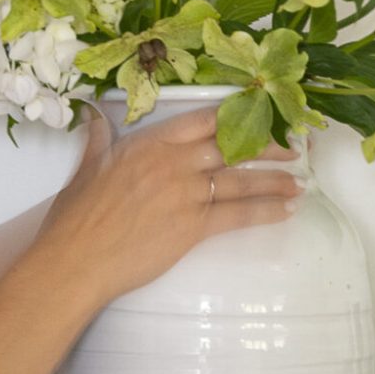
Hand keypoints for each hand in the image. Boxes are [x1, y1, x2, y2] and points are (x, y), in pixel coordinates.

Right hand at [31, 106, 302, 313]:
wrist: (75, 258)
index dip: (236, 115)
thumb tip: (94, 118)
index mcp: (149, 143)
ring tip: (299, 182)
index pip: (203, 120)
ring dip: (275, 180)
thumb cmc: (75, 217)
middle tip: (294, 147)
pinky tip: (285, 210)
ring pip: (241, 179)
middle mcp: (173, 162)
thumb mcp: (85, 168)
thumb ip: (98, 141)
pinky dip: (265, 211)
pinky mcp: (193, 226)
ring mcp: (186, 193)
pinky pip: (237, 214)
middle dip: (267, 145)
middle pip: (231, 145)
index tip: (260, 114)